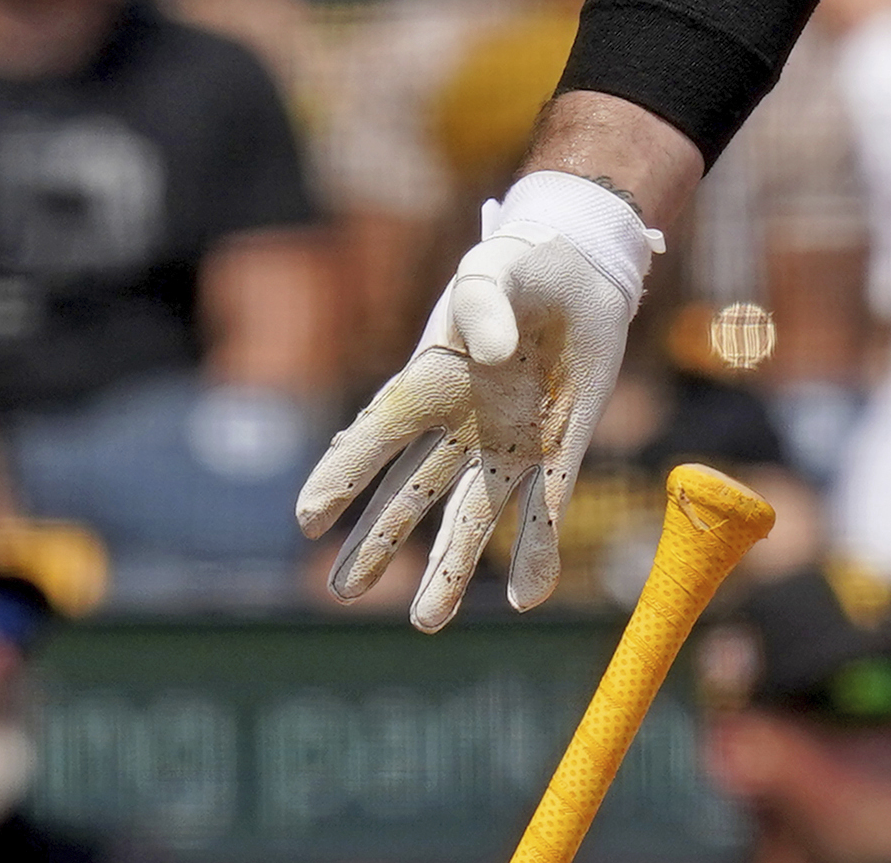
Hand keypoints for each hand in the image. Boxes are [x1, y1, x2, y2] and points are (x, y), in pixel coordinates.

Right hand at [296, 172, 658, 628]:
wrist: (584, 274)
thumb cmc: (523, 268)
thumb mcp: (495, 271)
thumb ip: (484, 305)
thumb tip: (490, 355)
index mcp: (428, 384)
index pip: (375, 437)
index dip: (340, 475)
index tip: (306, 519)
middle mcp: (460, 427)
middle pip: (410, 495)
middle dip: (378, 543)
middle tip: (343, 591)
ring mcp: (508, 445)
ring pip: (471, 518)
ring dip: (452, 570)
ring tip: (426, 622)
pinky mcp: (559, 450)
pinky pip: (545, 510)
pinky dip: (537, 553)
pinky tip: (528, 599)